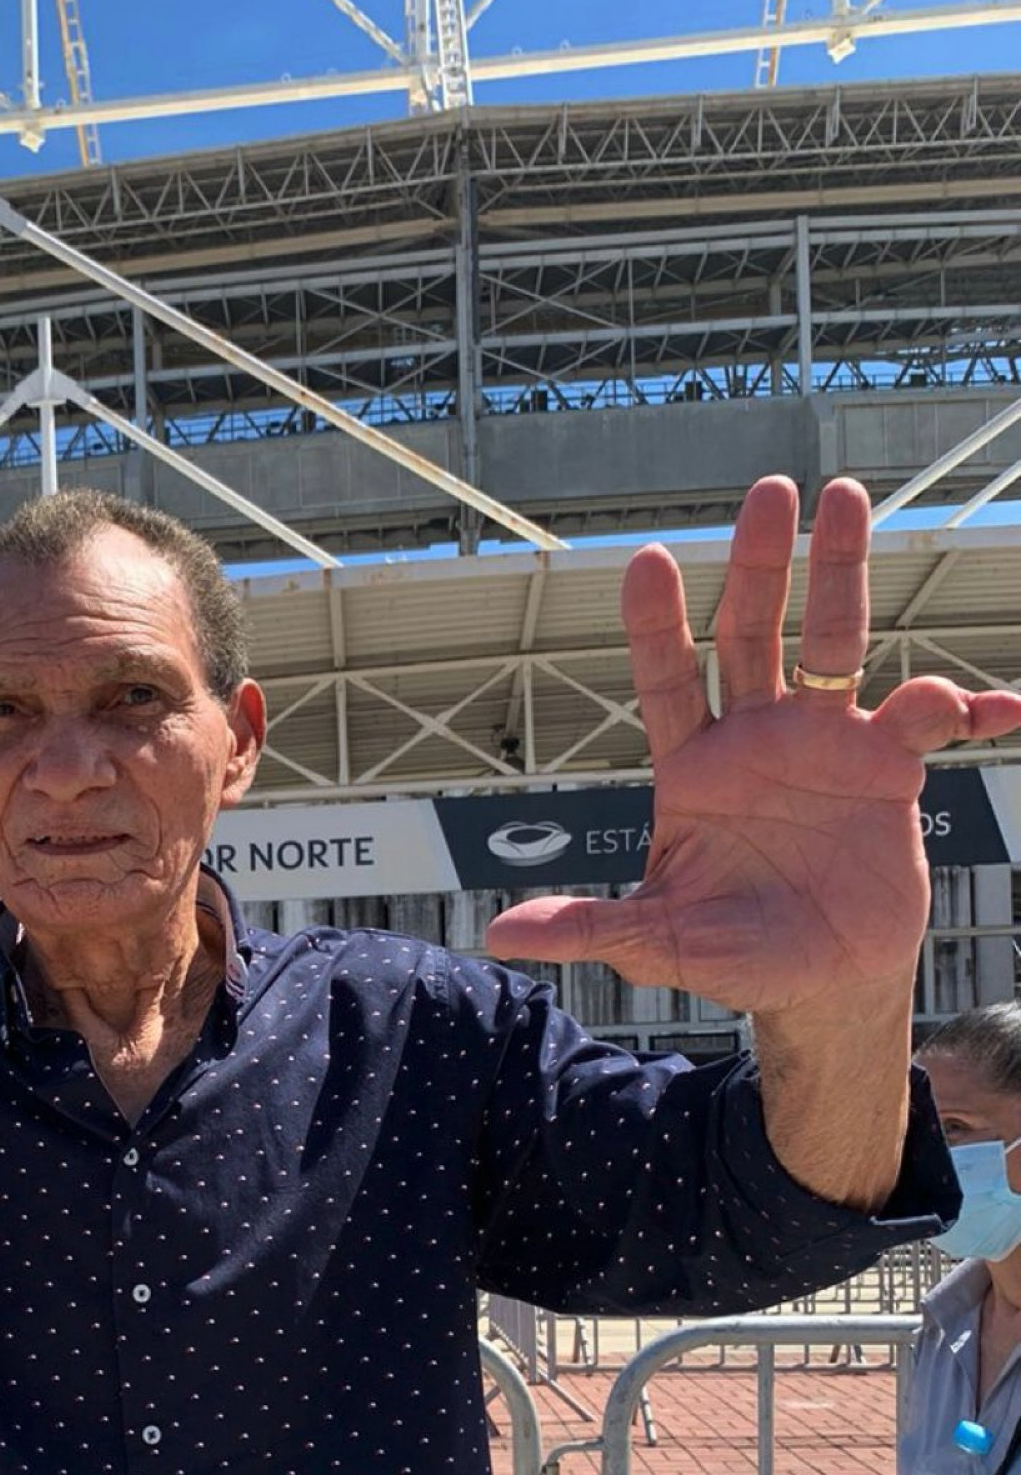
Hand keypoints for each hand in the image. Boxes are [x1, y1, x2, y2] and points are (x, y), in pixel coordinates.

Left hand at [485, 478, 1020, 1012]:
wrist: (820, 983)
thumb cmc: (732, 955)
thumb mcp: (657, 944)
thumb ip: (592, 927)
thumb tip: (502, 936)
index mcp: (693, 767)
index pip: (666, 679)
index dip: (655, 623)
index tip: (647, 559)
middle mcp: (756, 736)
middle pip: (752, 632)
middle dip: (758, 562)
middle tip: (770, 491)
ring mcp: (824, 741)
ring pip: (832, 641)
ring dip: (841, 573)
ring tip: (848, 498)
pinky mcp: (886, 766)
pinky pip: (925, 718)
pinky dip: (959, 704)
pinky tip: (993, 708)